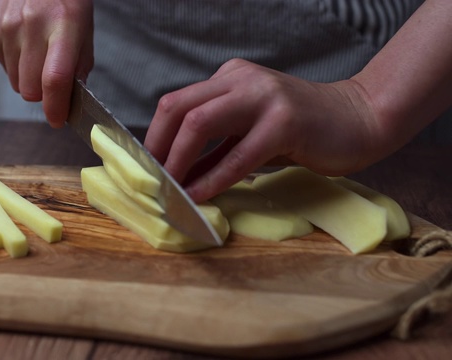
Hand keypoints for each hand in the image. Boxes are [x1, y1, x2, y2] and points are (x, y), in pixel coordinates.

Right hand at [0, 0, 93, 126]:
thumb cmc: (66, 2)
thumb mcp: (84, 31)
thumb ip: (79, 68)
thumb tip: (68, 103)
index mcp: (64, 25)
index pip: (55, 79)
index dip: (55, 107)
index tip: (57, 120)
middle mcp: (33, 25)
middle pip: (31, 89)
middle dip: (43, 95)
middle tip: (53, 83)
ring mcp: (9, 26)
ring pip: (16, 83)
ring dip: (29, 80)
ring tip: (39, 56)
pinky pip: (4, 68)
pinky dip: (16, 66)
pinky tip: (25, 47)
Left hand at [144, 58, 383, 201]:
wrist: (360, 118)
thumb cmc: (303, 129)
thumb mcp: (250, 129)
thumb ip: (215, 146)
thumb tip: (176, 175)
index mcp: (230, 78)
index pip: (176, 102)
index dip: (154, 137)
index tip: (145, 168)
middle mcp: (241, 80)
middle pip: (178, 108)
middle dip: (157, 148)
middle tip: (149, 181)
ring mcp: (263, 98)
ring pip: (199, 124)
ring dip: (177, 162)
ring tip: (168, 190)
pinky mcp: (285, 123)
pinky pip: (237, 155)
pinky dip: (213, 179)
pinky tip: (200, 196)